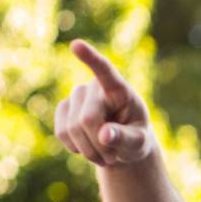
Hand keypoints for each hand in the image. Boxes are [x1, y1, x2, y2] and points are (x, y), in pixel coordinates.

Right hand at [55, 40, 154, 167]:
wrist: (121, 145)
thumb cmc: (135, 139)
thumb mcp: (139, 143)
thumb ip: (126, 138)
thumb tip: (105, 135)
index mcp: (119, 89)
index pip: (105, 71)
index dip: (90, 58)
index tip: (77, 45)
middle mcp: (93, 87)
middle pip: (87, 119)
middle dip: (99, 144)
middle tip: (113, 156)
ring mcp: (75, 96)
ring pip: (72, 129)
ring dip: (89, 151)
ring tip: (105, 155)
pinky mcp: (62, 109)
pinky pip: (62, 133)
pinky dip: (76, 148)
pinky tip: (89, 148)